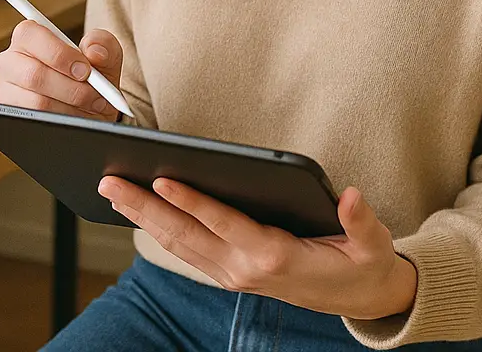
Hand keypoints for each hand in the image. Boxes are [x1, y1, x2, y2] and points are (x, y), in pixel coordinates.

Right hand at [0, 24, 122, 121]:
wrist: (89, 109)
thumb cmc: (91, 75)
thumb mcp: (104, 56)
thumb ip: (103, 44)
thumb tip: (93, 51)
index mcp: (29, 36)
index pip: (31, 36)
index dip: (60, 54)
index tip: (86, 71)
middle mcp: (9, 61)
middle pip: (34, 75)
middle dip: (72, 88)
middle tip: (97, 96)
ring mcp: (4, 90)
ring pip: (36, 103)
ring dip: (71, 108)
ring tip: (90, 108)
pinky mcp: (7, 116)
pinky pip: (35, 122)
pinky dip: (62, 123)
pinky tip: (75, 119)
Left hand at [97, 176, 417, 319]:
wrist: (361, 301)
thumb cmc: (363, 266)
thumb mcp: (372, 245)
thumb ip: (361, 222)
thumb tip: (352, 196)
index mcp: (274, 255)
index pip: (223, 223)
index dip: (192, 201)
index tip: (162, 179)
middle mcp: (245, 269)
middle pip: (185, 235)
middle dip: (144, 207)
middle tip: (109, 181)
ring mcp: (233, 275)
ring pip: (179, 244)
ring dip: (142, 218)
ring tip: (112, 190)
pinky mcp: (231, 273)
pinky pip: (187, 250)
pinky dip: (159, 230)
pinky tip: (141, 211)